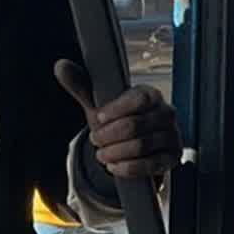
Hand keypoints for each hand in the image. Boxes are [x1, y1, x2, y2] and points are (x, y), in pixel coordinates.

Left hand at [55, 60, 181, 179]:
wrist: (137, 148)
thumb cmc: (120, 122)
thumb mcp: (101, 105)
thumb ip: (82, 86)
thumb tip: (61, 66)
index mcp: (151, 95)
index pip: (139, 99)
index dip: (116, 110)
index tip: (98, 117)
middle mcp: (167, 114)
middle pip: (135, 125)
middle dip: (108, 136)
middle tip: (95, 139)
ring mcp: (172, 137)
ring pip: (140, 146)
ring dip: (114, 153)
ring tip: (102, 154)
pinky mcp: (172, 158)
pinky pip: (149, 165)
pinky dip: (127, 167)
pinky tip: (114, 166)